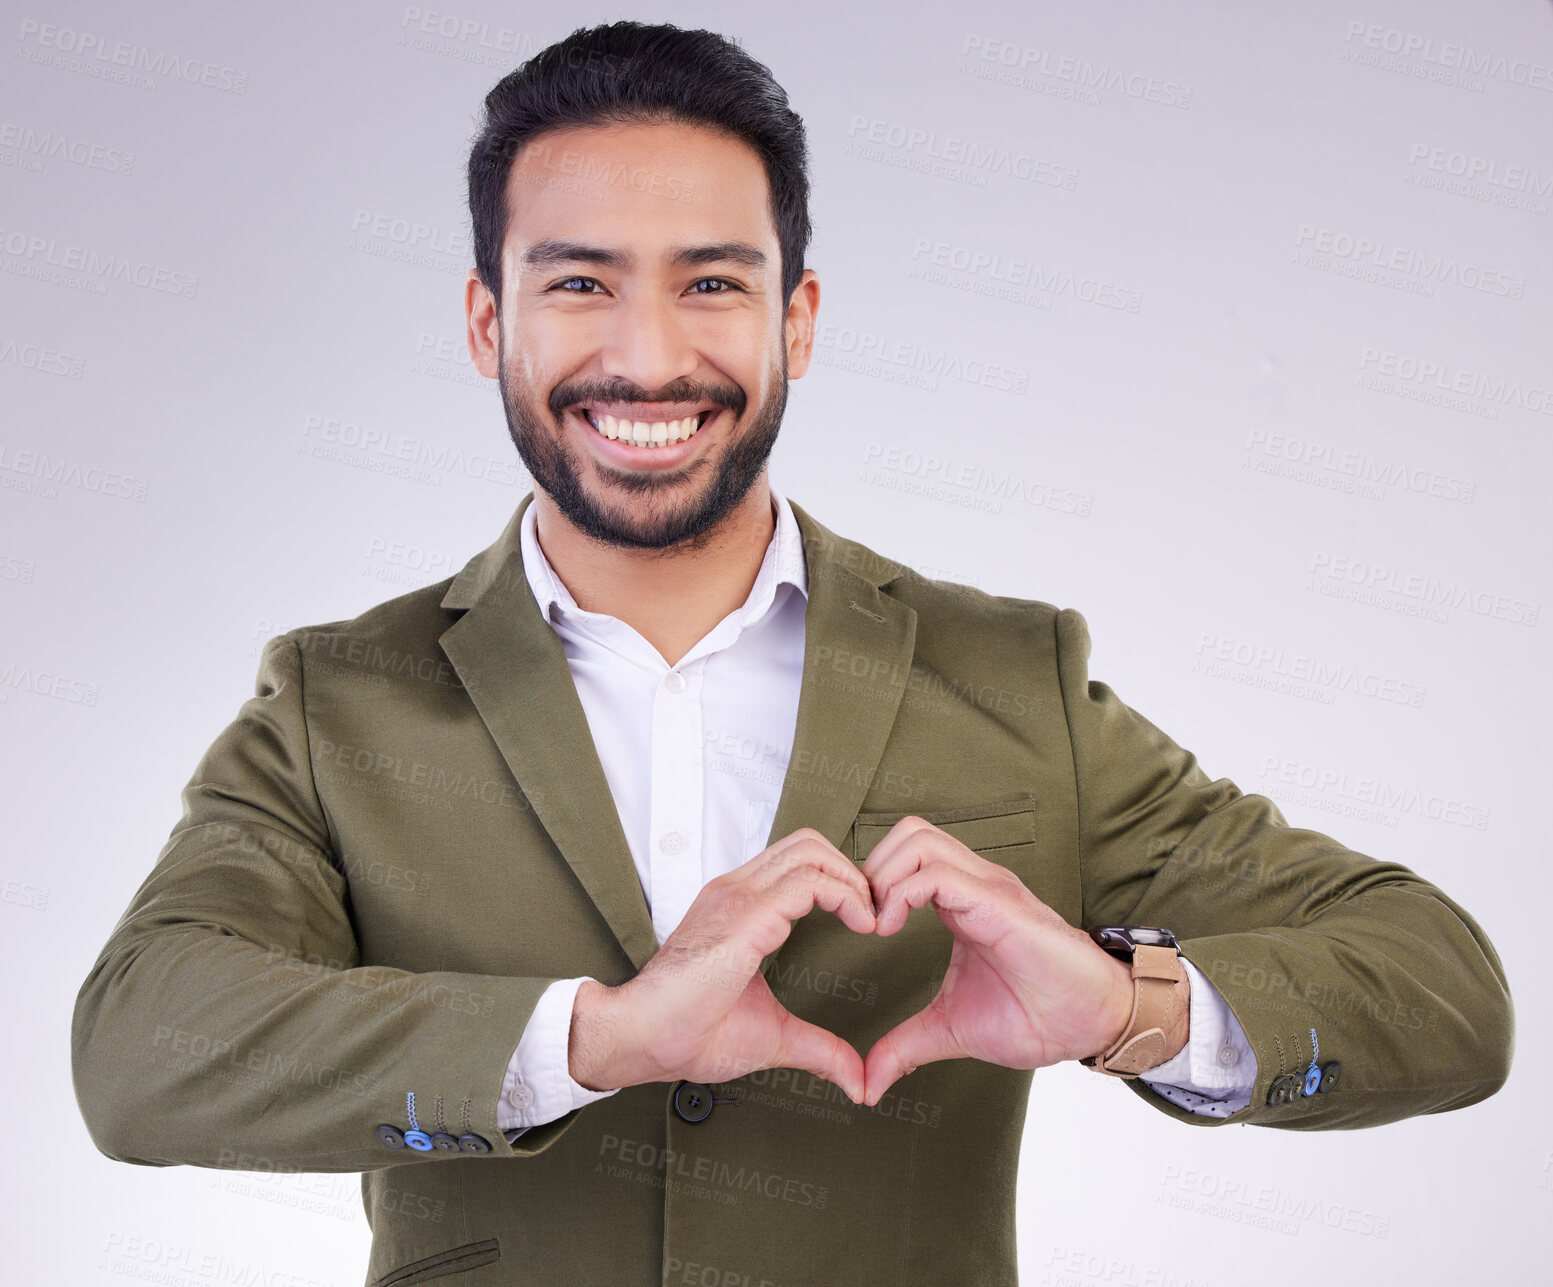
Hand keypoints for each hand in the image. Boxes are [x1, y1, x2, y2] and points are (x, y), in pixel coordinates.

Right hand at [569, 828, 876, 1101]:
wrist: (640, 1038)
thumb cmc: (687, 1034)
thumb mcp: (772, 1036)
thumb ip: (818, 1049)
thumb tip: (856, 1080)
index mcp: (739, 907)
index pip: (799, 862)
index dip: (841, 882)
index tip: (866, 922)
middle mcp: (737, 891)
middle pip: (810, 844)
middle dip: (853, 872)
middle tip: (875, 916)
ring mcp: (738, 897)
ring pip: (812, 852)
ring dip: (854, 880)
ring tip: (870, 920)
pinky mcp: (744, 915)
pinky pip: (808, 881)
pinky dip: (846, 895)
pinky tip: (861, 926)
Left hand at [860, 816, 1167, 1104]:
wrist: (1093, 1023)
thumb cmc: (1037, 1017)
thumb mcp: (952, 1030)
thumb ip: (906, 1046)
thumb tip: (867, 1083)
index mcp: (960, 902)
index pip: (904, 857)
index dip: (869, 884)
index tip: (855, 930)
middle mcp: (972, 883)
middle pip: (907, 833)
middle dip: (870, 869)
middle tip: (861, 920)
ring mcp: (986, 887)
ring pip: (918, 839)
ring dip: (883, 876)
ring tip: (877, 925)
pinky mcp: (998, 902)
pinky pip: (937, 874)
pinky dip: (900, 894)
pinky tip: (891, 930)